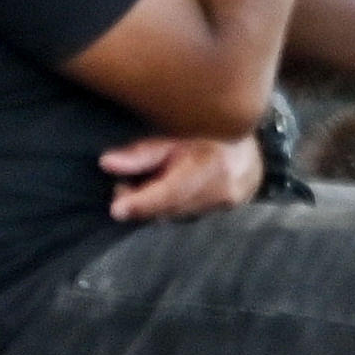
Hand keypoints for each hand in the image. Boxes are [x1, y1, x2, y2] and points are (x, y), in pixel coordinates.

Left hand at [97, 134, 267, 222]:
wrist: (249, 152)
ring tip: (154, 183)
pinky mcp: (222, 215)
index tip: (117, 210)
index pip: (169, 193)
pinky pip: (185, 217)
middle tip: (126, 186)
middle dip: (141, 201)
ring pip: (174, 216)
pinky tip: (174, 191)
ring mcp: (224, 206)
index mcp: (208, 166)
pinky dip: (173, 208)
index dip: (141, 203)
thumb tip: (106, 163)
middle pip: (166, 209)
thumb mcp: (174, 137)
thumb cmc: (208, 136)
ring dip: (157, 205)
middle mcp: (220, 191)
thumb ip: (141, 154)